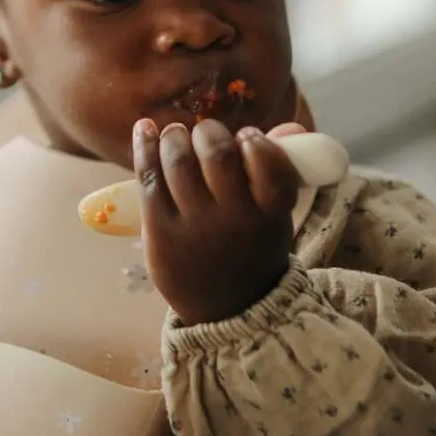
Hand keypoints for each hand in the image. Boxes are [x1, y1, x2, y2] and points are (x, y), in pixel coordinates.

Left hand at [133, 118, 300, 325]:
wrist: (227, 308)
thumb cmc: (251, 249)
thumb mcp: (276, 217)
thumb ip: (280, 170)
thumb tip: (290, 127)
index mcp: (270, 212)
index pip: (270, 165)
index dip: (256, 141)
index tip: (247, 136)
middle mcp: (234, 218)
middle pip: (217, 155)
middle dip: (209, 132)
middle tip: (204, 134)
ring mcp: (195, 226)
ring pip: (179, 162)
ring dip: (175, 137)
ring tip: (176, 136)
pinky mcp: (160, 231)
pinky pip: (149, 179)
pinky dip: (145, 147)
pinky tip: (144, 129)